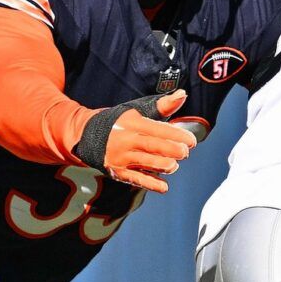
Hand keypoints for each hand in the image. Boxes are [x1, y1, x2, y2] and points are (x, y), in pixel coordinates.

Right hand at [71, 89, 194, 193]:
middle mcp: (126, 139)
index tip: (192, 141)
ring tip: (174, 165)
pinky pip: (137, 179)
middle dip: (173, 150)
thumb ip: (163, 106)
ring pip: (147, 163)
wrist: (88, 135)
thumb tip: (183, 95)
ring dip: (164, 165)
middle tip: (185, 152)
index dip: (177, 135)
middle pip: (154, 147)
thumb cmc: (121, 121)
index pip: (158, 129)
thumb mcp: (138, 110)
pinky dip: (151, 184)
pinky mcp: (118, 172)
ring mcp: (121, 157)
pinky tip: (164, 186)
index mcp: (133, 122)